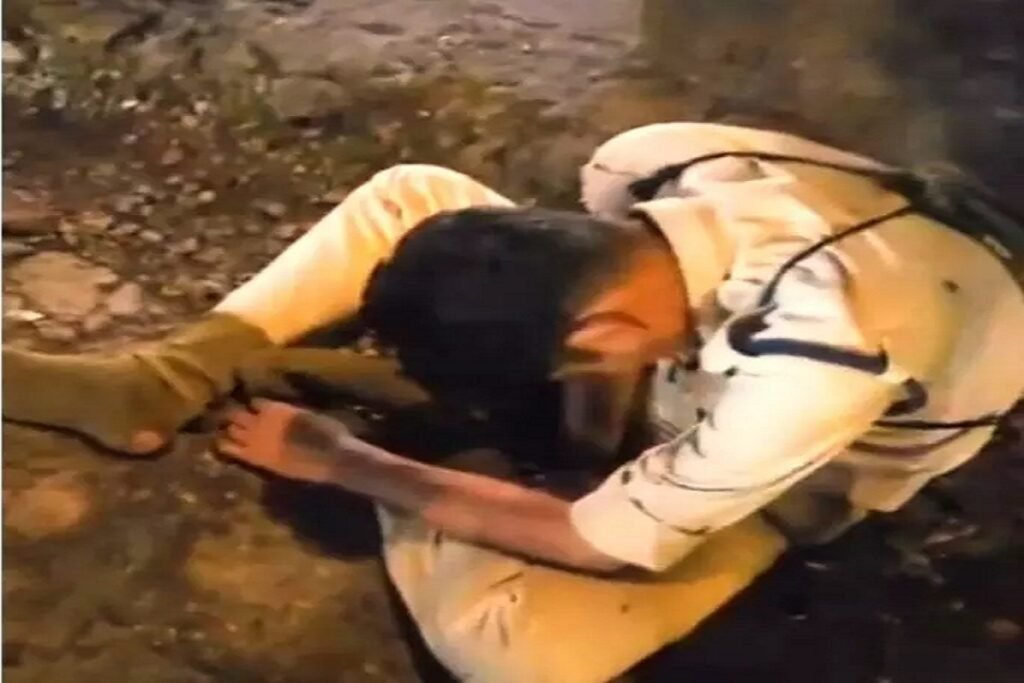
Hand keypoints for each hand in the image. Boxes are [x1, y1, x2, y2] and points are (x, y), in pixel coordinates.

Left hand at [216, 399, 353, 483]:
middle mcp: (261, 419)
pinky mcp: (254, 456)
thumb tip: (288, 412)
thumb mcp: (311, 415)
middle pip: (238, 413)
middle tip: (231, 418)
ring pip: (231, 428)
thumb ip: (292, 412)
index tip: (252, 408)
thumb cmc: (329, 434)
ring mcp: (255, 438)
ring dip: (228, 428)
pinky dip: (224, 445)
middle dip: (234, 415)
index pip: (255, 401)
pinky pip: (231, 449)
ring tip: (226, 431)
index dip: (253, 405)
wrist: (328, 457)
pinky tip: (220, 445)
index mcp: (276, 407)